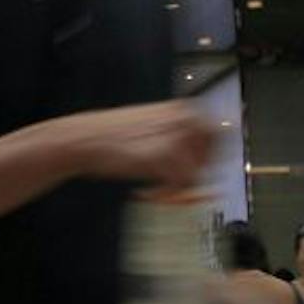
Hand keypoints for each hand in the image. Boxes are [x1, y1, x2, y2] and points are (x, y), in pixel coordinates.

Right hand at [54, 103, 215, 189]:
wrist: (84, 139)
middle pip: (213, 157)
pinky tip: (144, 190)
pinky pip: (178, 187)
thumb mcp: (153, 132)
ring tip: (153, 187)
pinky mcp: (163, 157)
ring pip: (195, 176)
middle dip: (197, 173)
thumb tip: (205, 167)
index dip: (212, 155)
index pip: (219, 133)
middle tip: (174, 181)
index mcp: (183, 108)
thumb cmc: (113, 137)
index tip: (200, 168)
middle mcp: (184, 119)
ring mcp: (175, 137)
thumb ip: (179, 146)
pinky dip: (162, 195)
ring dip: (176, 188)